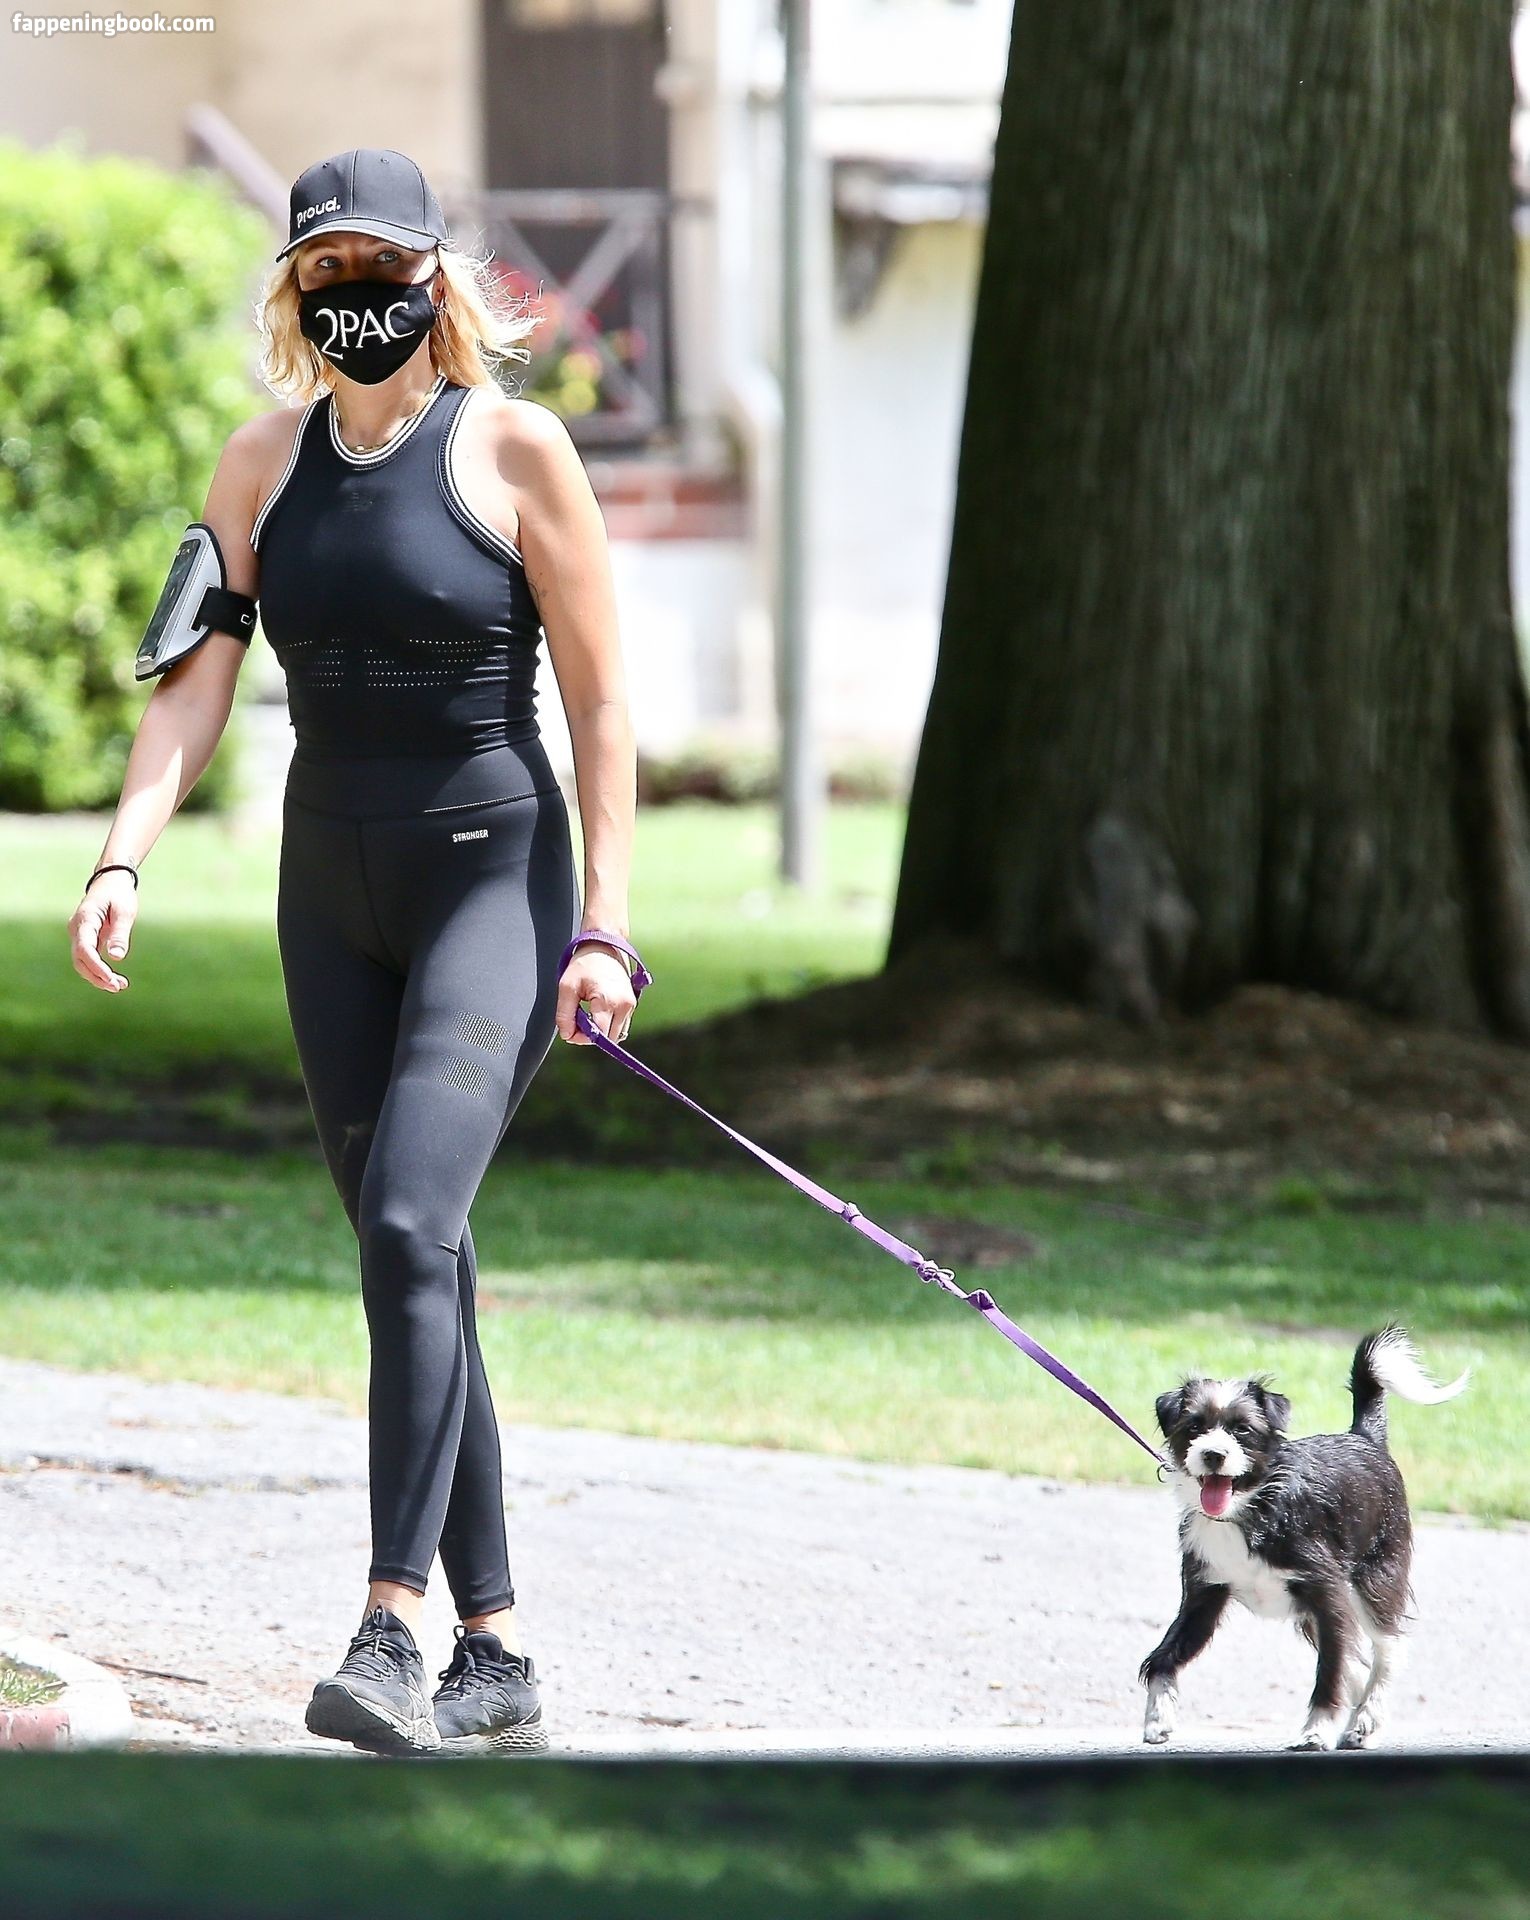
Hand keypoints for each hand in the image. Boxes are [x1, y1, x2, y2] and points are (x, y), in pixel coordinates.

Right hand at [71, 872, 136, 992]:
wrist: (111, 880)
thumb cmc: (119, 894)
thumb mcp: (124, 912)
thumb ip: (119, 934)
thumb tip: (116, 958)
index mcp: (85, 919)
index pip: (85, 949)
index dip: (96, 967)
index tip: (112, 979)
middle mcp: (77, 928)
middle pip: (80, 960)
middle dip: (97, 976)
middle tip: (118, 987)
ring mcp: (78, 934)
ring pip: (82, 962)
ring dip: (98, 976)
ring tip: (120, 986)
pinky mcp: (85, 938)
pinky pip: (87, 958)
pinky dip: (99, 970)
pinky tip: (114, 979)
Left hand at [556, 941, 636, 1045]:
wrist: (605, 945)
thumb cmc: (585, 963)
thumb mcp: (566, 987)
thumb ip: (564, 1014)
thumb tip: (567, 1035)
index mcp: (608, 1001)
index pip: (599, 1036)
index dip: (582, 1038)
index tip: (571, 1029)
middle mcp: (624, 1006)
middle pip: (609, 1039)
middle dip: (592, 1037)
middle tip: (577, 1022)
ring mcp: (631, 1005)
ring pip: (616, 1034)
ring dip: (601, 1032)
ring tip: (587, 1015)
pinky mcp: (632, 1004)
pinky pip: (621, 1025)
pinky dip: (608, 1025)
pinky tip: (596, 1012)